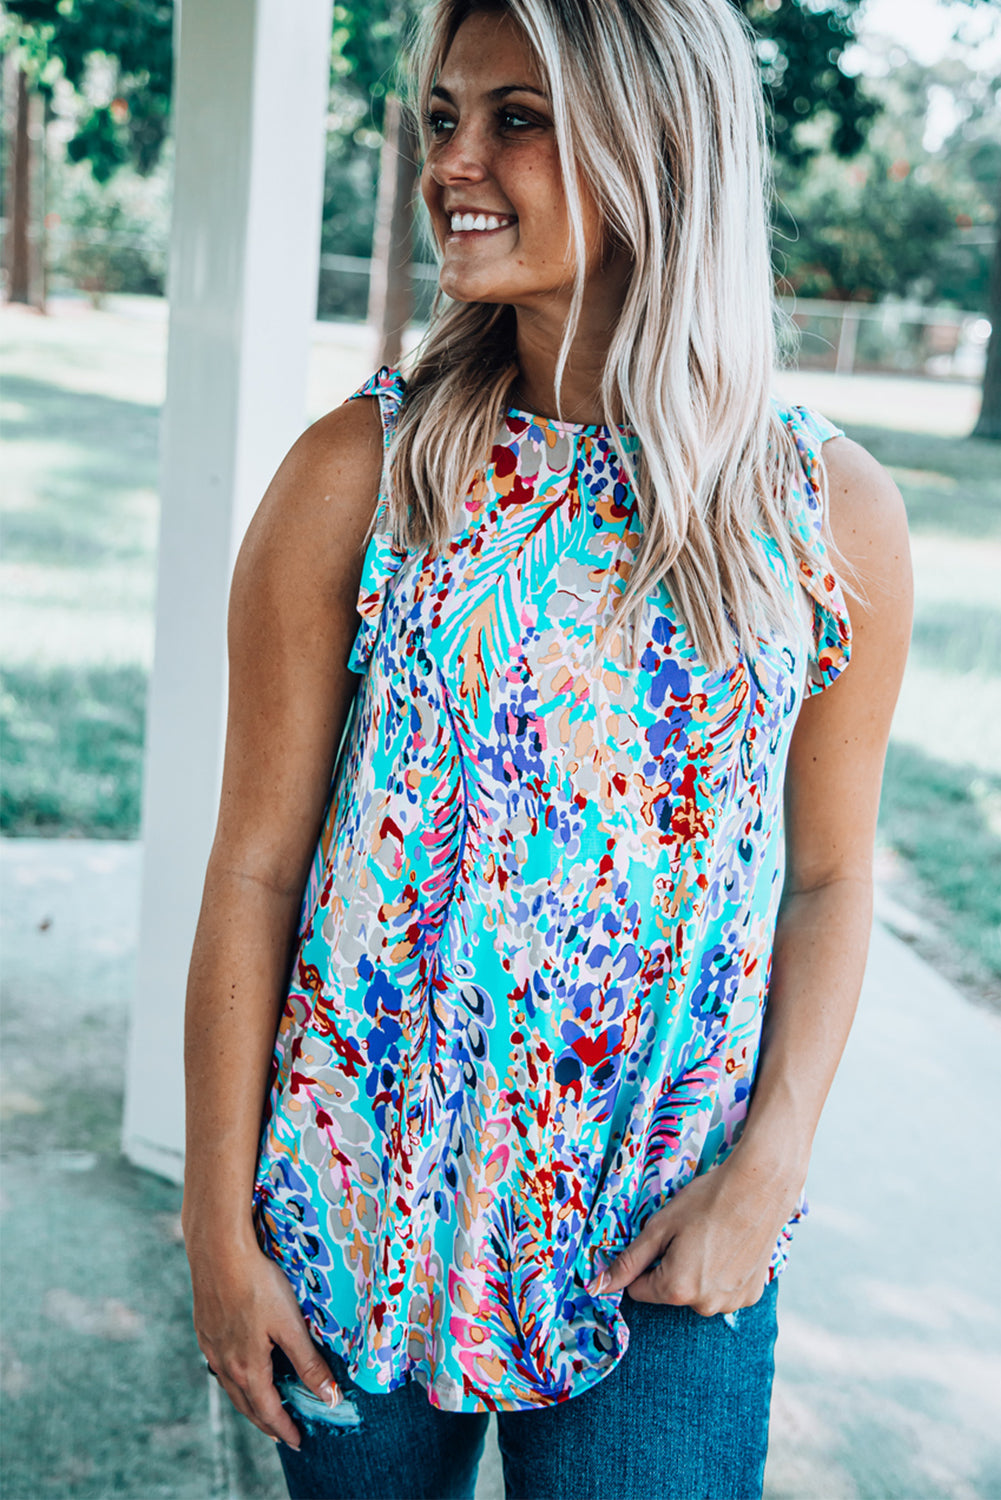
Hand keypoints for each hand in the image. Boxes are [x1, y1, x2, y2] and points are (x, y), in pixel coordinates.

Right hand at [189, 1237, 340, 1449]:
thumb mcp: (290, 1324)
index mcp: (247, 1367)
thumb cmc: (257, 1284)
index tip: (296, 1442)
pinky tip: (240, 1368)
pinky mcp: (205, 1329)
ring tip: (262, 1407)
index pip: (267, 1410)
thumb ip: (309, 1362)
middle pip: (246, 1404)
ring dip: (248, 1401)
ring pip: (231, 1386)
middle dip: (266, 1422)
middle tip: (281, 1433)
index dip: (284, 1428)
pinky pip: (219, 1365)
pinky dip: (234, 1378)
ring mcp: (211, 1346)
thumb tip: (329, 1397)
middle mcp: (224, 1363)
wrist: (219, 1252)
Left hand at [587, 1148, 803, 1315]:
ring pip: (698, 1292)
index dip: (643, 1264)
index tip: (660, 1240)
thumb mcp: (659, 1226)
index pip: (639, 1290)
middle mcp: (704, 1306)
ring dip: (698, 1273)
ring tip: (712, 1238)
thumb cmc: (706, 1201)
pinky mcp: (752, 1295)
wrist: (760, 1187)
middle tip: (689, 1235)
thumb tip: (598, 1285)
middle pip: (670, 1292)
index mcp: (676, 1289)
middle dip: (671, 1267)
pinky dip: (722, 1273)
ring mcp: (731, 1303)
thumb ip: (629, 1260)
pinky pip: (723, 1290)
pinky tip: (730, 1247)